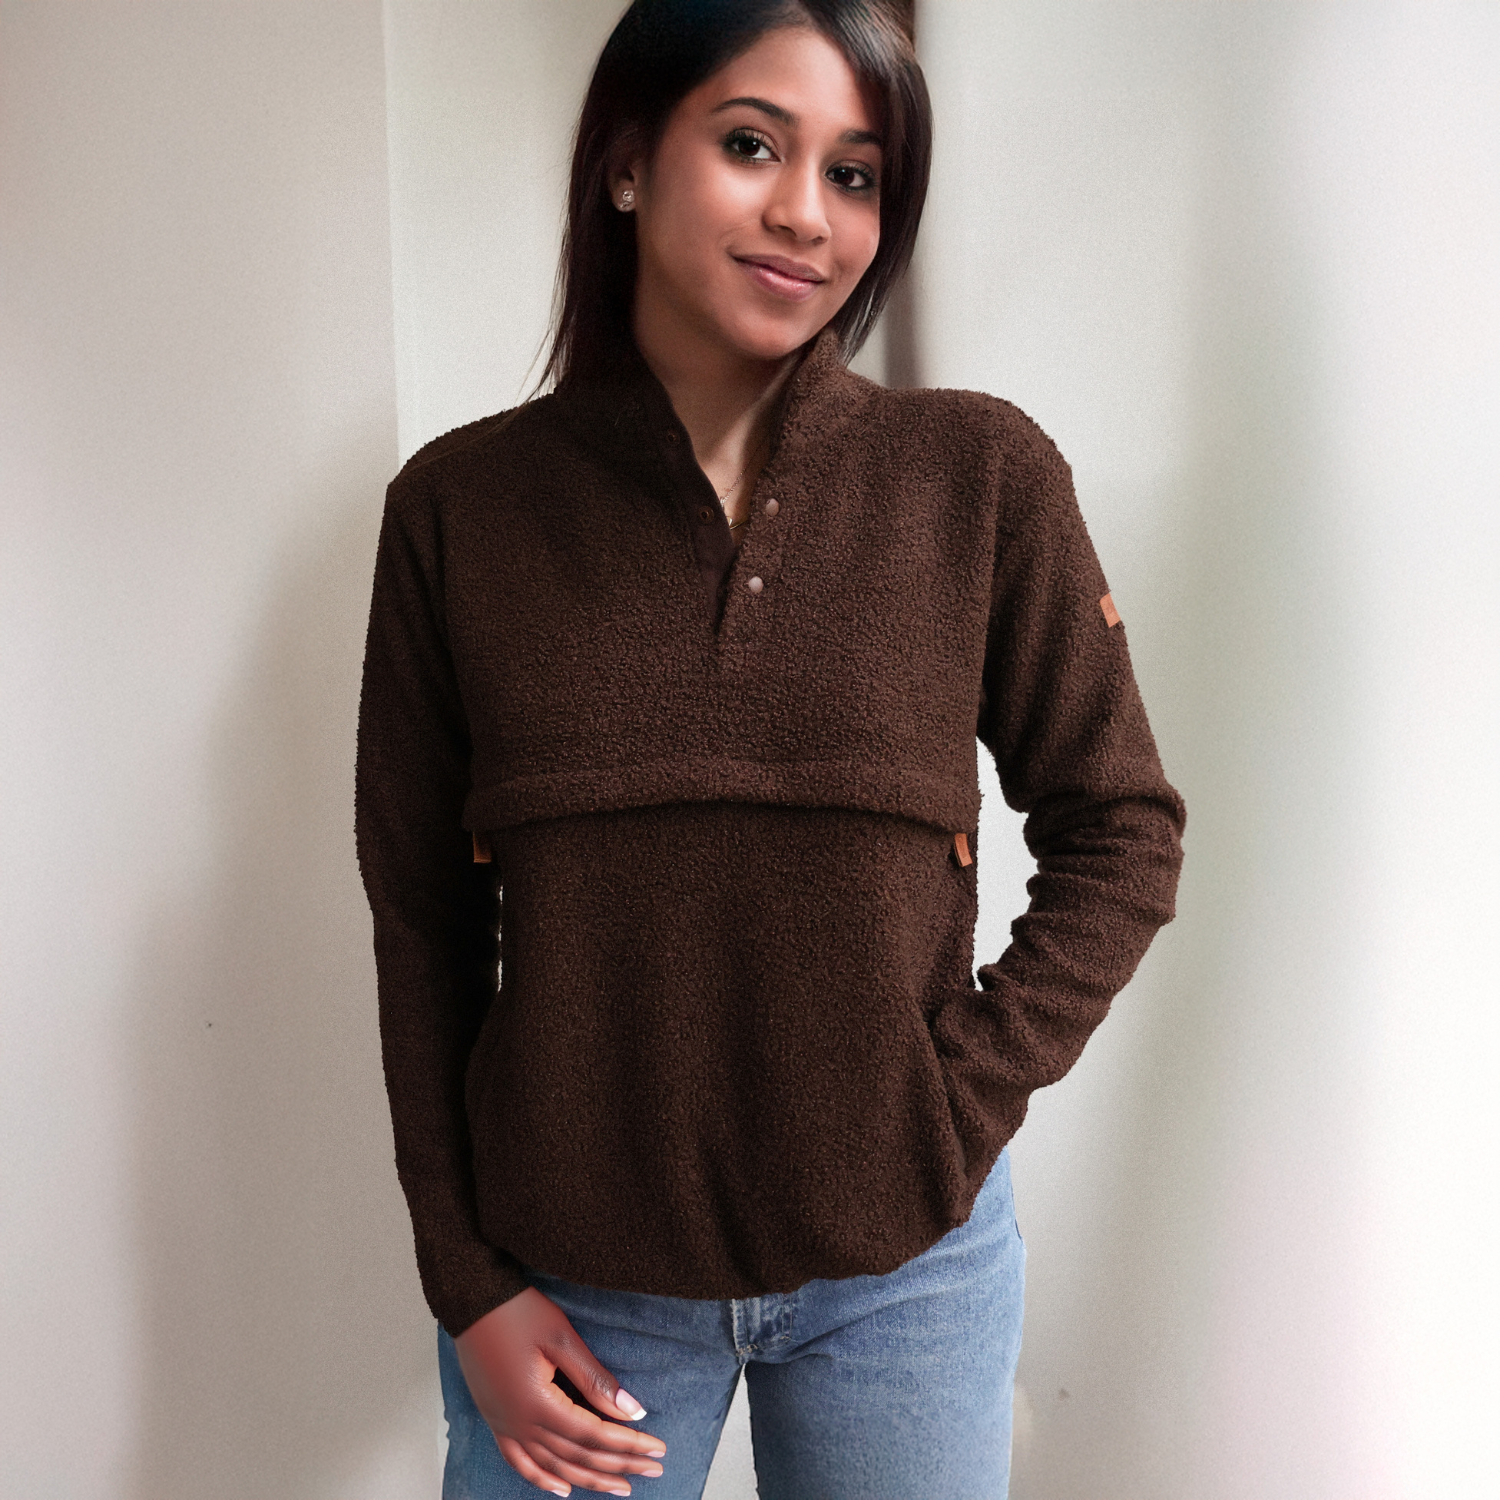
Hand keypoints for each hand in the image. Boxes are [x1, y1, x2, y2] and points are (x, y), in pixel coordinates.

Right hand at [453, 1287, 667, 1495]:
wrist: (471, 1301)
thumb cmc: (517, 1312)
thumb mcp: (562, 1338)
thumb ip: (595, 1379)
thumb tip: (632, 1410)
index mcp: (539, 1405)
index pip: (594, 1436)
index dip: (628, 1445)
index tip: (658, 1449)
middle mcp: (520, 1424)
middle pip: (578, 1456)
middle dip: (619, 1465)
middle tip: (653, 1470)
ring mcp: (504, 1425)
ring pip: (553, 1466)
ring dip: (589, 1479)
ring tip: (620, 1487)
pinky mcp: (495, 1419)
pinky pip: (519, 1462)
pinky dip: (542, 1479)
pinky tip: (562, 1488)